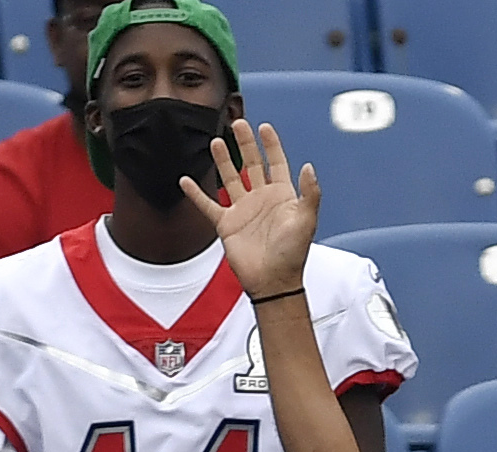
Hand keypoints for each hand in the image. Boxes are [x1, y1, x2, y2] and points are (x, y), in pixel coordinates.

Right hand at [194, 119, 319, 295]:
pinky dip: (196, 194)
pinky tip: (187, 180)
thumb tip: (309, 166)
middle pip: (252, 164)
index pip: (276, 163)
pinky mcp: (226, 224)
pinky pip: (208, 205)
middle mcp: (262, 199)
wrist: (273, 282)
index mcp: (282, 196)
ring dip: (223, 160)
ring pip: (230, 178)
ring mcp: (243, 210)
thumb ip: (309, 193)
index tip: (265, 127)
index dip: (271, 145)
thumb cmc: (293, 254)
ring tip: (214, 141)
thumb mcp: (307, 220)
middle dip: (245, 144)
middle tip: (238, 124)